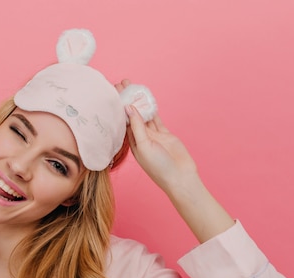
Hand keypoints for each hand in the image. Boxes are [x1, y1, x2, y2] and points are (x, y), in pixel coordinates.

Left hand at [115, 79, 198, 194]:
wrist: (180, 177)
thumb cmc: (159, 167)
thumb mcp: (144, 146)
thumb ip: (137, 127)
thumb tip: (129, 108)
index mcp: (132, 143)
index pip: (122, 121)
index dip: (118, 107)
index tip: (114, 92)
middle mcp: (141, 138)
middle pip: (131, 115)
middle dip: (127, 100)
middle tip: (122, 83)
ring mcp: (153, 136)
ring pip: (144, 115)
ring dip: (139, 102)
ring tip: (133, 86)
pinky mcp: (164, 134)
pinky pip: (156, 118)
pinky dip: (152, 108)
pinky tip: (148, 97)